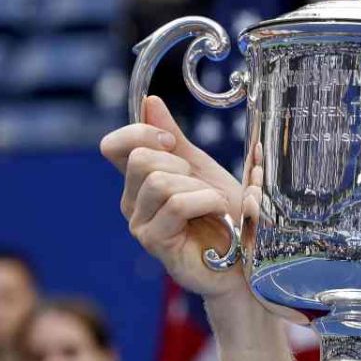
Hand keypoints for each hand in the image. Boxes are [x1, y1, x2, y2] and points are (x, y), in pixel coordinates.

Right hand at [100, 95, 246, 301]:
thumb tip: (150, 102)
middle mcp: (132, 202)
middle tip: (201, 186)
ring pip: (158, 182)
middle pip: (141, 159)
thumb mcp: (202, 169)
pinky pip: (176, 205)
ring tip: (214, 204)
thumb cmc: (226, 216)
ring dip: (199, 187)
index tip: (172, 142)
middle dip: (180, 164)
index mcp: (140, 181)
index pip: (113, 146)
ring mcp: (140, 224)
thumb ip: (175, 141)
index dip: (141, 132)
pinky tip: (217, 214)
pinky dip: (206, 202)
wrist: (246, 257)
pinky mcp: (155, 243)